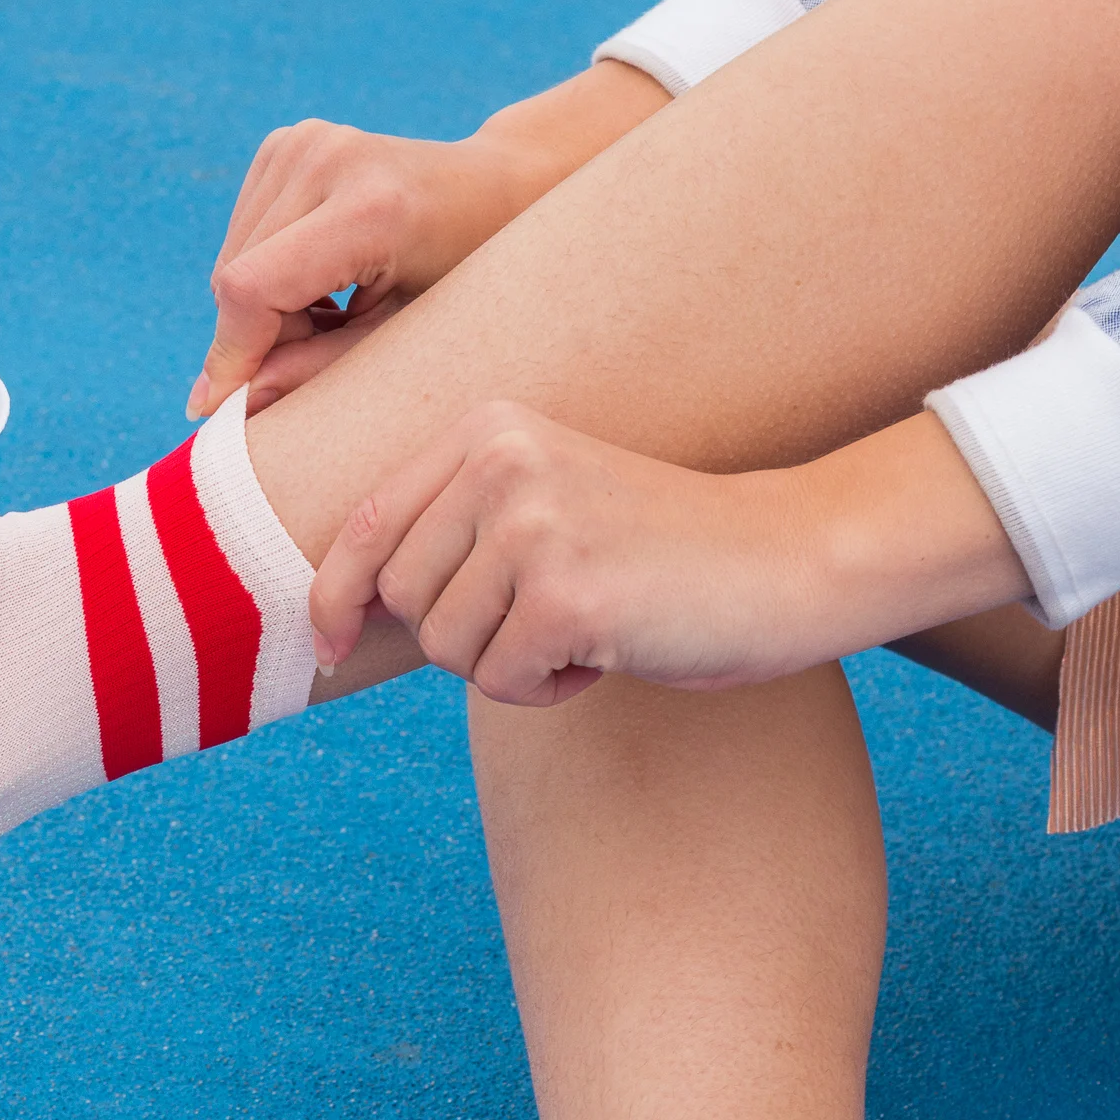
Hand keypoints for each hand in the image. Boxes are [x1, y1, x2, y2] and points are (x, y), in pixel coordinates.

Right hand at [188, 62, 670, 423]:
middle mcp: (327, 158)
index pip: (252, 286)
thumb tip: (231, 406)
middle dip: (255, 337)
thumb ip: (318, 370)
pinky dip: (266, 272)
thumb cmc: (467, 276)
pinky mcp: (287, 142)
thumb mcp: (405, 337)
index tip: (220, 410)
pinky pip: (243, 233)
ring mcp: (302, 141)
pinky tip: (322, 283)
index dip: (231, 353)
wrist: (497, 192)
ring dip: (260, 308)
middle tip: (313, 358)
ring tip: (332, 316)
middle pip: (234, 275)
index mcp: (370, 206)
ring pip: (230, 258)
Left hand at [309, 404, 1030, 706]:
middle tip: (546, 624)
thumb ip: (454, 530)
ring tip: (585, 628)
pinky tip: (611, 650)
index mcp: (487, 429)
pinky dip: (548, 690)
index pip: (365, 525)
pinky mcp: (564, 591)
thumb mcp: (545, 508)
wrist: (791, 559)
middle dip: (460, 637)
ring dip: (509, 666)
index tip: (328, 646)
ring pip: (445, 647)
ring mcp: (531, 522)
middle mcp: (499, 460)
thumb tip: (330, 604)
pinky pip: (500, 682)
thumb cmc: (664, 551)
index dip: (333, 598)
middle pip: (400, 598)